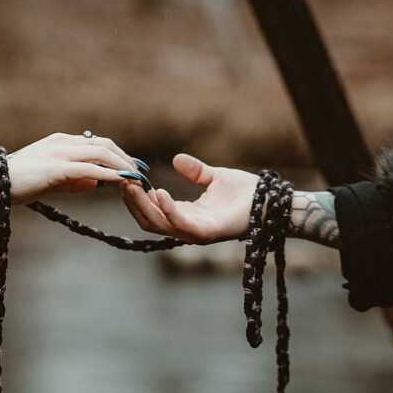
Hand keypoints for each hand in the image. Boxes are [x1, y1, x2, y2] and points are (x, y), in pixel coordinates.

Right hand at [4, 132, 143, 205]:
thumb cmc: (18, 183)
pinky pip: (90, 169)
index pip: (97, 144)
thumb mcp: (51, 180)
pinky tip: (122, 182)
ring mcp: (60, 153)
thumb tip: (95, 184)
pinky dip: (109, 174)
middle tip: (141, 174)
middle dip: (126, 158)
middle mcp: (63, 142)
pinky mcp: (57, 168)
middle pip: (104, 145)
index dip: (118, 154)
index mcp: (61, 141)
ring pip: (101, 154)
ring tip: (137, 179)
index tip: (134, 167)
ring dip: (123, 166)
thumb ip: (73, 180)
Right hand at [121, 153, 257, 243]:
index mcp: (188, 216)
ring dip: (143, 206)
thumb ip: (195, 171)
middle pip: (150, 221)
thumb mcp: (215, 177)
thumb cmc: (247, 193)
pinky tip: (158, 193)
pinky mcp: (208, 232)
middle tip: (122, 182)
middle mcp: (189, 227)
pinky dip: (167, 209)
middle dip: (133, 203)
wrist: (270, 200)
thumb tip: (176, 159)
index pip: (154, 212)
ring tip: (133, 186)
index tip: (127, 180)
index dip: (138, 198)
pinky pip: (181, 223)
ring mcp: (197, 232)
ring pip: (160, 224)